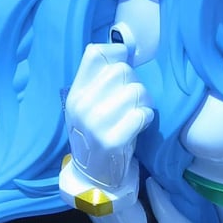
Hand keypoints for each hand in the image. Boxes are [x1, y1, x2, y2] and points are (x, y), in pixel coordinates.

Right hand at [64, 43, 152, 189]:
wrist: (94, 175)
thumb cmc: (97, 133)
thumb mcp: (89, 105)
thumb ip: (101, 79)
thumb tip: (126, 47)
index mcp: (75, 92)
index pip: (96, 53)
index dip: (118, 54)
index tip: (125, 67)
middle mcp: (82, 105)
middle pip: (122, 70)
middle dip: (135, 83)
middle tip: (132, 100)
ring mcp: (96, 123)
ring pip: (136, 90)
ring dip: (144, 102)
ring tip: (136, 113)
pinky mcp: (113, 140)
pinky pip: (142, 114)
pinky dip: (146, 118)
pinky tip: (139, 125)